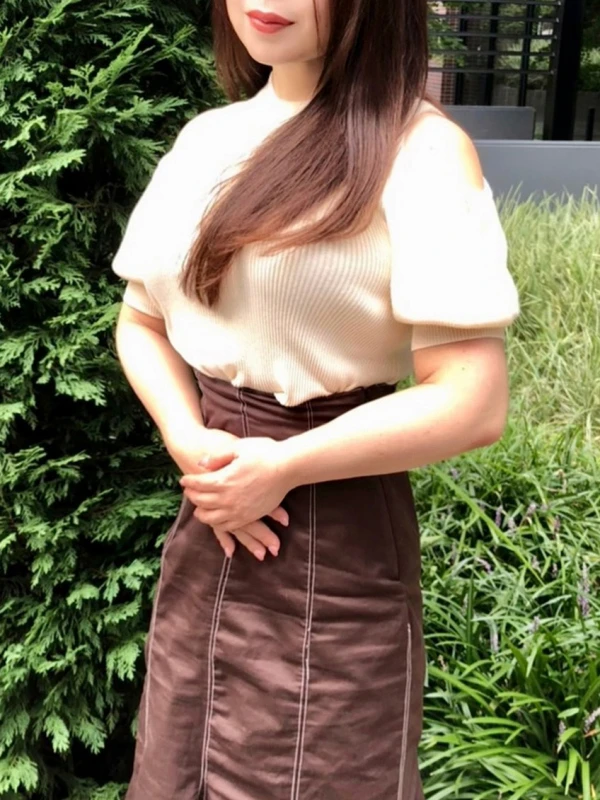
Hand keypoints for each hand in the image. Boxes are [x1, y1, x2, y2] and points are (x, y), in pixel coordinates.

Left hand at [162, 425, 287, 559]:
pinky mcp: (251, 516)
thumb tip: (200, 463)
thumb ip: (217, 456)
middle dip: (192, 496)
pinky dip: (218, 525)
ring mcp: (240, 510)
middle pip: (202, 502)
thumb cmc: (265, 453)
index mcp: (224, 480)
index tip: (183, 480)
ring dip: (202, 514)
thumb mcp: (238, 447)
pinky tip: (216, 521)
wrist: (288, 467)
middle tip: (188, 492)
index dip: (188, 482)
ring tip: (198, 509)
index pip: (198, 484)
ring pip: (212, 519)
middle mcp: (229, 499)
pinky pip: (229, 526)